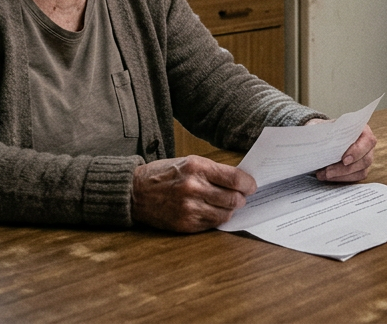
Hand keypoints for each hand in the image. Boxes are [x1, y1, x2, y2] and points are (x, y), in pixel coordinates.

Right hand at [131, 156, 256, 232]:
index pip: (234, 179)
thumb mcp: (188, 162)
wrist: (135, 192)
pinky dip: (216, 218)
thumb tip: (239, 180)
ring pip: (226, 214)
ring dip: (230, 210)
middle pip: (233, 199)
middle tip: (241, 196)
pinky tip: (211, 211)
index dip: (248, 184)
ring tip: (225, 204)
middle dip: (241, 198)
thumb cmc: (163, 174)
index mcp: (196, 168)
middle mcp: (194, 188)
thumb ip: (213, 171)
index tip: (251, 185)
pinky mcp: (186, 224)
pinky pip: (212, 224)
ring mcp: (189, 208)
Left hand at [304, 119, 376, 181]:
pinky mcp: (360, 169)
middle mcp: (367, 145)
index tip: (344, 160)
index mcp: (362, 130)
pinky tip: (328, 177)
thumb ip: (320, 129)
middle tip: (328, 172)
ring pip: (361, 171)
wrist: (324, 135)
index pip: (368, 141)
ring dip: (342, 176)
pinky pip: (355, 178)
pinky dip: (341, 179)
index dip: (358, 151)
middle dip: (345, 169)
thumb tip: (315, 137)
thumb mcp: (322, 124)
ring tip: (324, 175)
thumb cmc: (326, 129)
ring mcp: (365, 158)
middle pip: (365, 160)